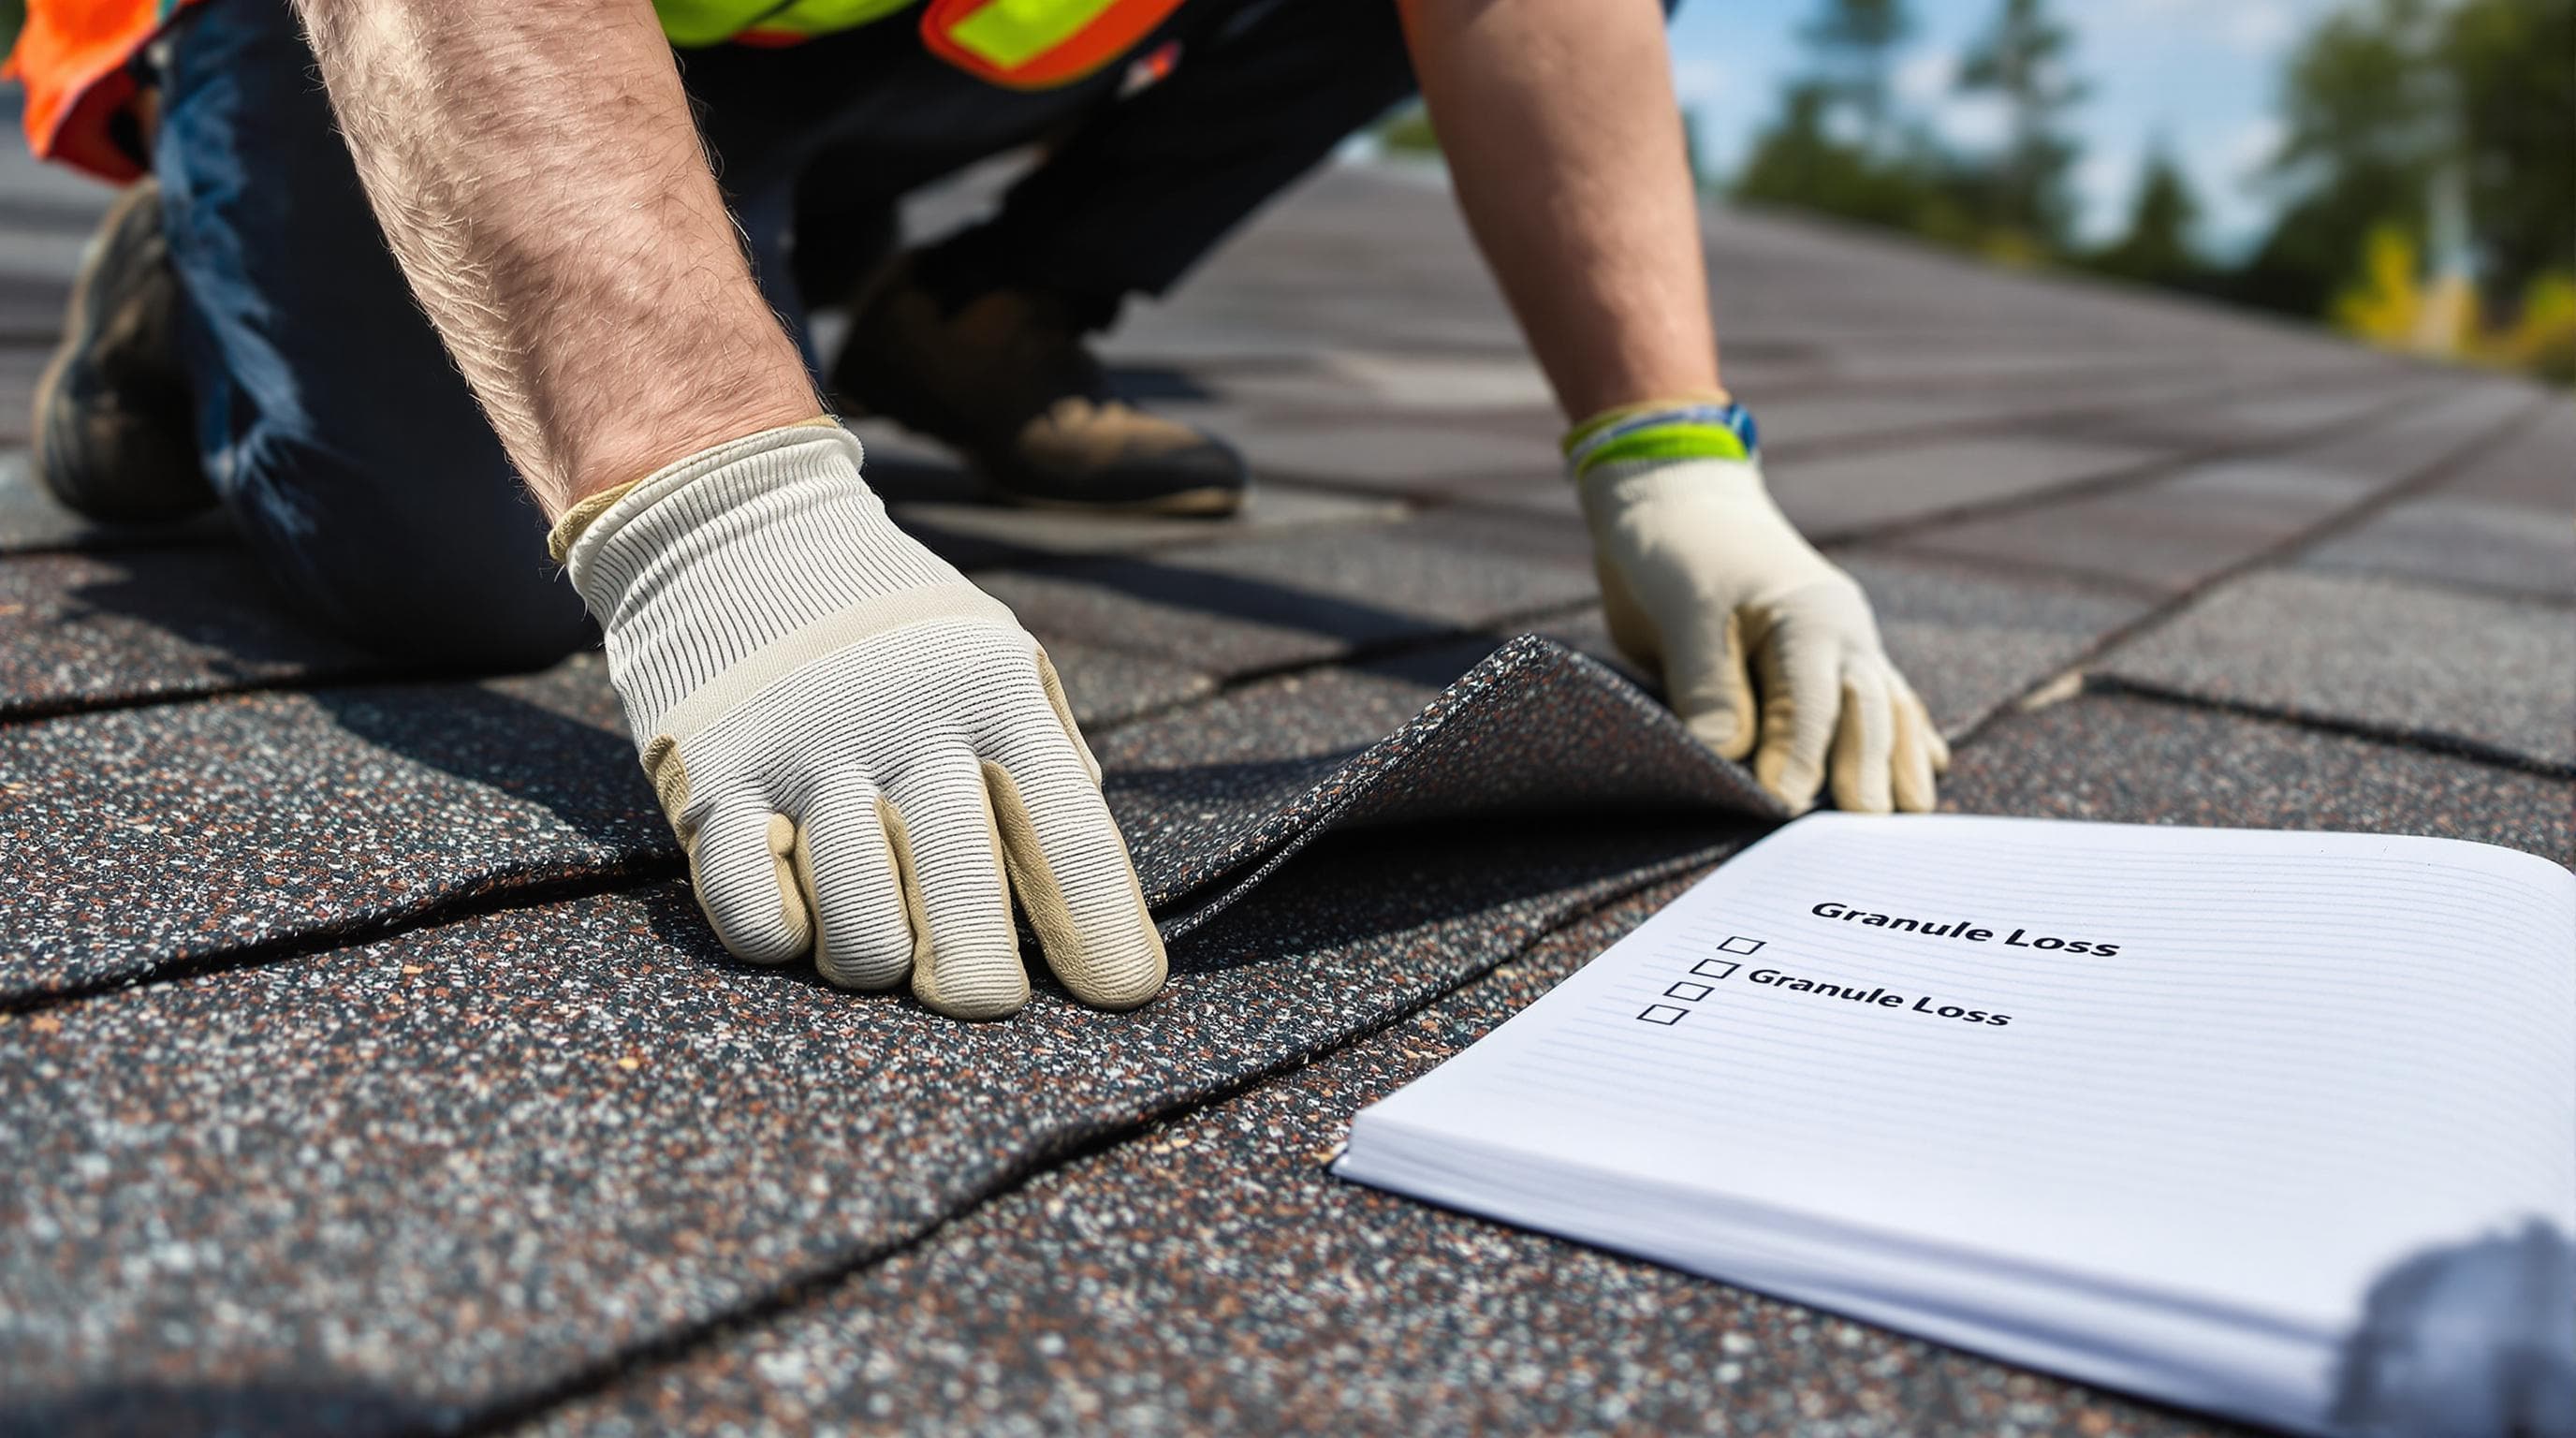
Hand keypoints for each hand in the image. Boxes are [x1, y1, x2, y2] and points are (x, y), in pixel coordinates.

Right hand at [558, 421, 1163, 1018]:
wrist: (732, 529)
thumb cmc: (892, 626)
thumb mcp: (996, 655)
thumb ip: (1047, 761)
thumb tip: (1094, 889)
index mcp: (992, 698)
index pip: (1070, 843)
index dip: (1106, 937)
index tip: (1123, 994)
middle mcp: (903, 730)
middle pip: (967, 920)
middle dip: (983, 988)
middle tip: (979, 988)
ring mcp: (801, 759)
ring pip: (862, 944)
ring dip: (876, 963)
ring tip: (882, 931)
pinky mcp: (711, 785)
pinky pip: (756, 923)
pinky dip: (784, 938)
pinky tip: (799, 901)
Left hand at [1580, 454, 1947, 814]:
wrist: (1680, 499)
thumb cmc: (1678, 552)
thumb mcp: (1682, 612)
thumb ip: (1706, 684)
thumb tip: (1728, 755)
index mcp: (1808, 617)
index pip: (1811, 703)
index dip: (1800, 757)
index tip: (1783, 808)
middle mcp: (1841, 631)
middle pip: (1864, 713)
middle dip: (1868, 773)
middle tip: (1867, 834)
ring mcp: (1844, 642)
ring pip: (1885, 709)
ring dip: (1899, 761)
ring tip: (1913, 813)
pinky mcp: (1829, 657)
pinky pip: (1881, 699)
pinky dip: (1906, 734)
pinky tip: (1930, 765)